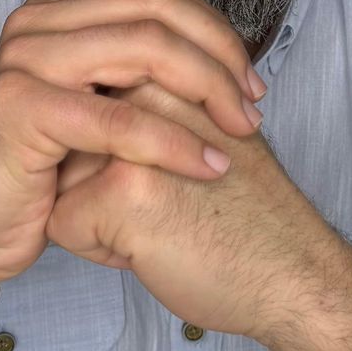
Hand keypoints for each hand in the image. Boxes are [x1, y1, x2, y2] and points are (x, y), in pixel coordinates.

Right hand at [0, 0, 265, 325]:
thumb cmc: (38, 178)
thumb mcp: (94, 110)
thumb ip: (138, 75)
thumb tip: (224, 60)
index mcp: (60, 12)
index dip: (216, 33)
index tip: (251, 84)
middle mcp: (38, 22)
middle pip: (159, 11)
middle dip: (220, 58)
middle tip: (252, 110)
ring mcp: (24, 59)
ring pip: (145, 50)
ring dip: (208, 91)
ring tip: (240, 135)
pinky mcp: (19, 108)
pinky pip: (119, 118)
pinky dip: (173, 142)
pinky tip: (208, 167)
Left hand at [45, 73, 344, 341]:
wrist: (291, 272)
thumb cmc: (246, 214)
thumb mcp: (202, 134)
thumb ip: (151, 111)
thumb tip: (83, 108)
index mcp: (161, 78)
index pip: (86, 118)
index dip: (114, 161)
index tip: (171, 179)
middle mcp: (144, 97)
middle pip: (68, 147)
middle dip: (96, 186)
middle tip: (168, 204)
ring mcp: (133, 142)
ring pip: (60, 185)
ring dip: (96, 217)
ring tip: (160, 225)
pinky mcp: (121, 193)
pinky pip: (63, 227)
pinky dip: (98, 251)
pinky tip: (153, 250)